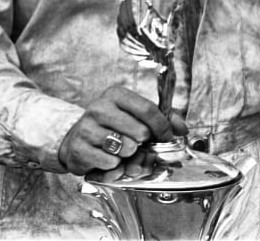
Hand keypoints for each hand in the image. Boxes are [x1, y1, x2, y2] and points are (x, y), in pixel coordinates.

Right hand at [57, 86, 184, 174]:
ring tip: (122, 150)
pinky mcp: (78, 148)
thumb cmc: (112, 126)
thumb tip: (183, 129)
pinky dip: (115, 165)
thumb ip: (162, 118)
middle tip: (139, 144)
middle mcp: (99, 107)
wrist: (76, 140)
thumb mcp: (135, 116)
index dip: (162, 126)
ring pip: (125, 148)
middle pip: (139, 131)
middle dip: (144, 142)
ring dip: (129, 154)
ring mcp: (86, 128)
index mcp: (116, 95)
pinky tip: (109, 158)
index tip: (166, 136)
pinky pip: (110, 162)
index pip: (148, 109)